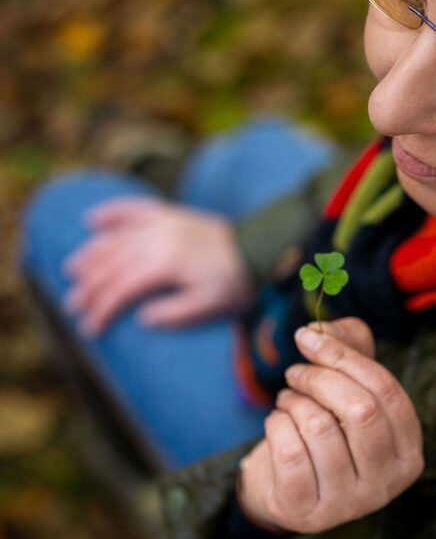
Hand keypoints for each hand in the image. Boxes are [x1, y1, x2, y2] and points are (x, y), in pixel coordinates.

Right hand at [63, 197, 255, 334]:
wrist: (260, 249)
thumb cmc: (236, 282)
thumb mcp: (209, 306)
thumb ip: (174, 314)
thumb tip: (142, 319)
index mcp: (164, 264)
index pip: (120, 289)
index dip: (101, 310)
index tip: (90, 330)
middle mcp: (156, 239)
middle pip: (110, 264)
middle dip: (88, 287)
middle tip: (73, 307)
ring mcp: (161, 223)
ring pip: (113, 238)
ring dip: (89, 255)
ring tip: (71, 273)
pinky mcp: (169, 214)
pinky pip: (132, 208)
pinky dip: (110, 212)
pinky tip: (91, 219)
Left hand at [237, 318, 423, 533]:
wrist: (286, 489)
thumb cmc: (325, 430)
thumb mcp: (346, 387)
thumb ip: (347, 346)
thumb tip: (319, 329)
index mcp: (408, 452)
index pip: (386, 391)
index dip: (343, 356)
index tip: (308, 339)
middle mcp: (386, 484)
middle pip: (359, 409)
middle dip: (318, 378)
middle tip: (295, 373)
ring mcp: (348, 504)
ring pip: (319, 427)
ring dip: (293, 402)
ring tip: (288, 402)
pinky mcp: (307, 512)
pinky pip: (289, 451)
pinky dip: (276, 425)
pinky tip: (277, 425)